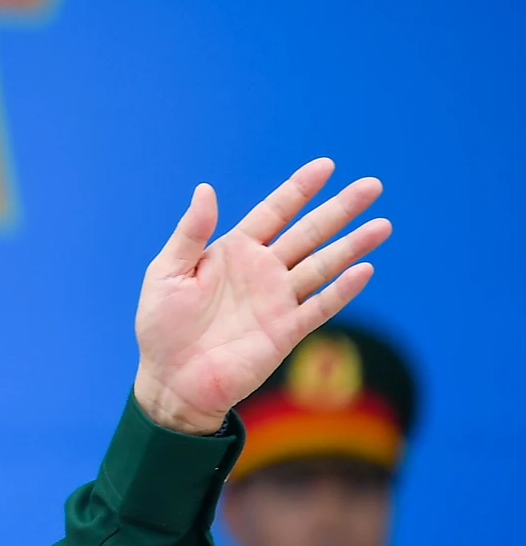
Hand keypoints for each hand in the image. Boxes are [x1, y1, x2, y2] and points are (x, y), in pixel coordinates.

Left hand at [132, 159, 389, 433]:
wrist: (171, 380)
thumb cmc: (162, 326)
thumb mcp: (166, 272)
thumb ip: (190, 233)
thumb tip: (206, 189)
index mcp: (232, 251)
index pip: (273, 212)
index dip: (298, 189)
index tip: (326, 165)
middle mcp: (261, 271)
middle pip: (309, 232)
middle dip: (339, 209)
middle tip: (372, 186)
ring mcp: (277, 300)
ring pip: (322, 265)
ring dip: (353, 245)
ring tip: (382, 224)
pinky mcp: (286, 331)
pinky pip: (320, 306)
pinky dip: (342, 290)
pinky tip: (364, 270)